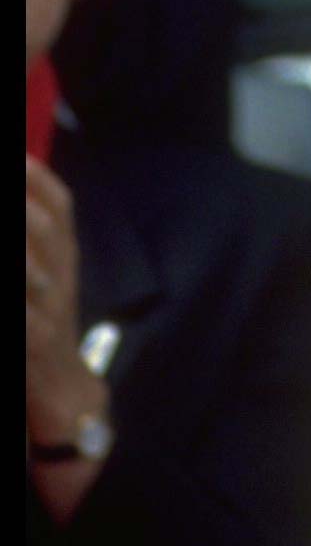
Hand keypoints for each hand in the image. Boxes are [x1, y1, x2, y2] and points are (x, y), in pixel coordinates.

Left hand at [24, 160, 98, 446]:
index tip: (21, 157)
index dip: (39, 179)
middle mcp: (62, 278)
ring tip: (9, 229)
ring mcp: (49, 311)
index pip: (62, 207)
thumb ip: (37, 237)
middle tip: (9, 191)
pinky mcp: (33, 343)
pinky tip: (15, 279)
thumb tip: (25, 188)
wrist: (61, 388)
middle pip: (45, 229)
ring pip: (29, 271)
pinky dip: (17, 298)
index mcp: (66, 258)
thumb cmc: (47, 322)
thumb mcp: (51, 276)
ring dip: (17, 244)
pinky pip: (23, 317)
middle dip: (21, 208)